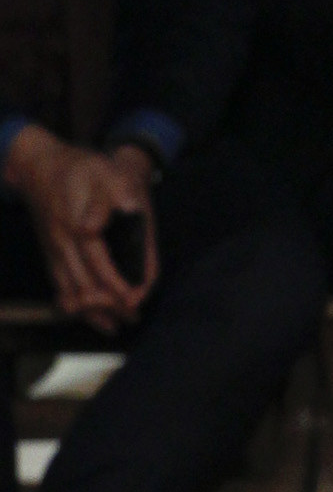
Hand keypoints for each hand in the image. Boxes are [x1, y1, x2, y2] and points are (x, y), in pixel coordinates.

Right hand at [3, 129, 156, 332]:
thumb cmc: (79, 168)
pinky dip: (75, 305)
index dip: (116, 285)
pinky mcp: (49, 254)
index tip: (134, 299)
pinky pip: (59, 286)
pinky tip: (90, 316)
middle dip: (110, 306)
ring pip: (69, 291)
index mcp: (76, 225)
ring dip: (92, 312)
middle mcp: (61, 243)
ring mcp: (53, 250)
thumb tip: (115, 216)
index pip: (98, 264)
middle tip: (134, 318)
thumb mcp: (104, 171)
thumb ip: (114, 193)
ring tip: (115, 326)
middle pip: (84, 286)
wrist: (39, 165)